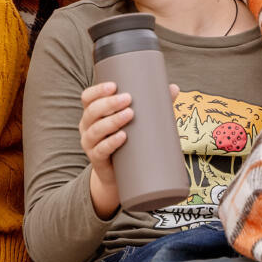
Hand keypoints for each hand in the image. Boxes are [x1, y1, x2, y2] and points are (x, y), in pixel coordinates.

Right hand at [78, 81, 179, 219]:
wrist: (118, 175)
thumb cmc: (127, 141)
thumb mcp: (136, 122)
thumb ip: (153, 105)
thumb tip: (174, 88)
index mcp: (93, 113)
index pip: (88, 97)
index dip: (98, 90)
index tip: (114, 85)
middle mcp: (87, 126)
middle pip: (92, 111)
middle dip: (109, 103)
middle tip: (128, 98)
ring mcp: (90, 144)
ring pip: (96, 130)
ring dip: (112, 121)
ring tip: (130, 114)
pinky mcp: (97, 159)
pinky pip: (101, 150)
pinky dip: (111, 142)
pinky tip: (122, 136)